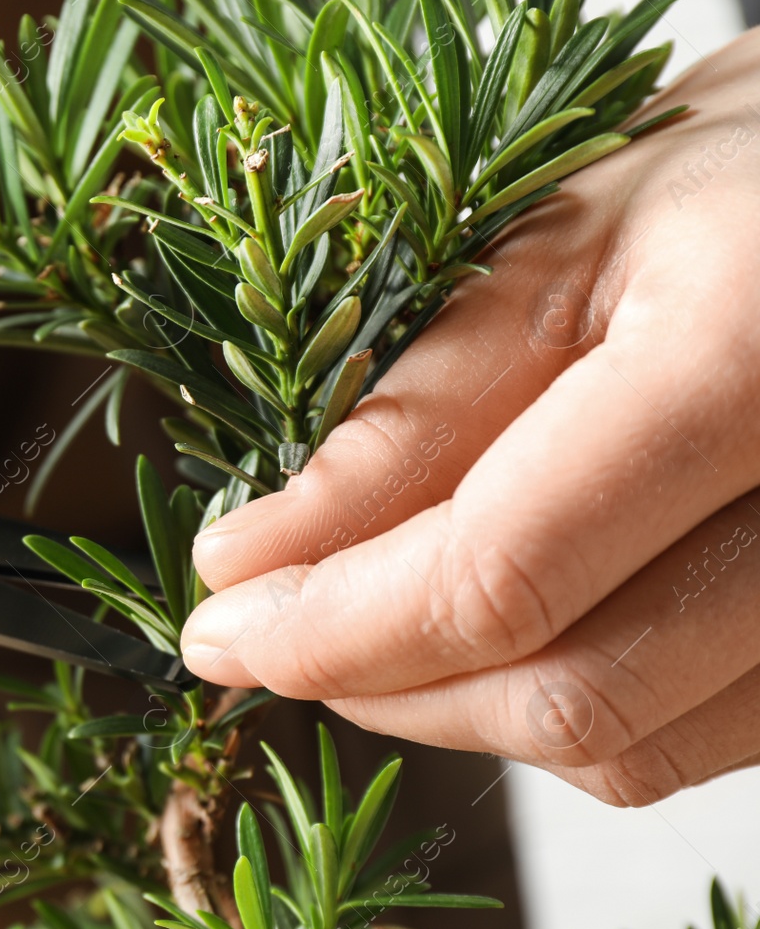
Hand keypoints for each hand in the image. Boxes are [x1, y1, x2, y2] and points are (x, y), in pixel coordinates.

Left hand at [180, 27, 759, 805]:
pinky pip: (685, 739)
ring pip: (625, 744)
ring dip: (452, 706)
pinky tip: (483, 629)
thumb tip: (254, 558)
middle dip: (379, 683)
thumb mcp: (551, 243)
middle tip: (269, 634)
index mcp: (748, 362)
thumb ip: (410, 412)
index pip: (504, 575)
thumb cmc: (729, 184)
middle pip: (570, 694)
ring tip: (363, 622)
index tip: (221, 622)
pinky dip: (550, 703)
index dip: (335, 627)